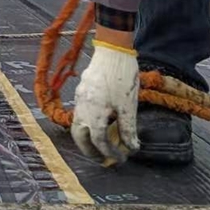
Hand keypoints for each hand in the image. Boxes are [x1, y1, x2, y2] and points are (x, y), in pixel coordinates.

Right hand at [71, 40, 139, 164]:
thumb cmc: (122, 77)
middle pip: (79, 137)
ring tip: (101, 143)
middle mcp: (82, 108)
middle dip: (90, 151)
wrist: (112, 49)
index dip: (110, 153)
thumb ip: (128, 128)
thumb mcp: (128, 105)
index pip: (99, 142)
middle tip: (102, 159)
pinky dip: (88, 124)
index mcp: (94, 114)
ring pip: (77, 125)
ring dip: (87, 138)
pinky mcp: (82, 90)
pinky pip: (80, 113)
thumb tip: (131, 147)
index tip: (121, 159)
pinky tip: (100, 122)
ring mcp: (79, 98)